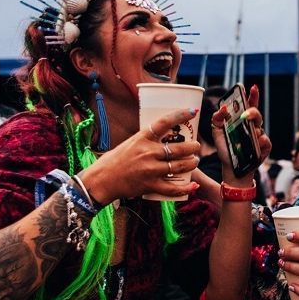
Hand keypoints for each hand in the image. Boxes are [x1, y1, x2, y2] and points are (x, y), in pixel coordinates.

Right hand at [78, 108, 201, 204]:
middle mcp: (148, 152)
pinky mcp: (150, 185)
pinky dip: (185, 188)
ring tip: (195, 161)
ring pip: (179, 166)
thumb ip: (147, 141)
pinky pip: (172, 188)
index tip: (193, 111)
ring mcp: (150, 169)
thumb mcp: (130, 143)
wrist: (102, 180)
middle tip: (196, 146)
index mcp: (142, 138)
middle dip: (192, 147)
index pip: (164, 122)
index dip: (180, 115)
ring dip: (192, 163)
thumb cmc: (115, 160)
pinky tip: (193, 185)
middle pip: (178, 148)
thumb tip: (164, 137)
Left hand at [211, 84, 271, 186]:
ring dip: (252, 132)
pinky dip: (259, 143)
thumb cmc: (227, 149)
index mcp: (243, 121)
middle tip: (245, 114)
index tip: (251, 87)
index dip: (252, 96)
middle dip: (252, 112)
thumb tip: (222, 107)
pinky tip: (254, 148)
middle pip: (257, 114)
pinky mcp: (265, 147)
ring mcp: (260, 136)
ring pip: (259, 128)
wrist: (232, 168)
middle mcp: (253, 127)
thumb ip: (217, 118)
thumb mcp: (217, 133)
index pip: (249, 105)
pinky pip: (264, 141)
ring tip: (246, 139)